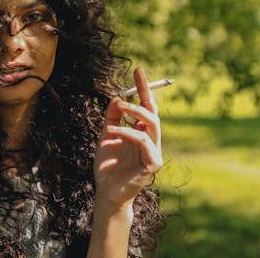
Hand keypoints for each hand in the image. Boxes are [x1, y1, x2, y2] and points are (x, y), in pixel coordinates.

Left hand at [93, 66, 162, 207]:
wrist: (106, 191)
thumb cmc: (108, 164)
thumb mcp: (106, 135)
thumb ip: (112, 117)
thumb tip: (117, 97)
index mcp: (140, 131)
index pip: (146, 106)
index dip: (143, 88)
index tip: (138, 69)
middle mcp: (149, 139)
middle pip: (153, 111)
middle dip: (145, 93)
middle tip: (133, 81)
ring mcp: (153, 151)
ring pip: (152, 124)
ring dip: (134, 112)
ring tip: (118, 107)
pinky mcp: (152, 164)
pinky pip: (143, 141)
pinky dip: (128, 132)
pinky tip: (112, 131)